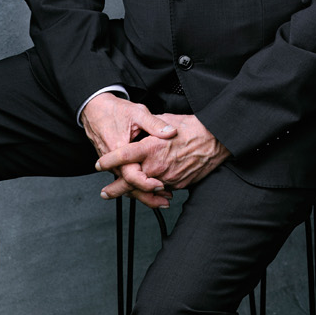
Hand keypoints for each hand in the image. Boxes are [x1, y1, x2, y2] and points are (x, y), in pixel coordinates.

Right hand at [80, 94, 173, 208]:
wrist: (94, 109)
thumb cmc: (114, 110)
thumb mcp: (138, 113)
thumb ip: (155, 124)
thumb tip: (171, 132)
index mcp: (118, 150)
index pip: (131, 176)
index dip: (146, 183)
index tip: (161, 185)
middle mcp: (113, 162)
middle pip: (129, 187)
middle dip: (148, 197)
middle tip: (165, 201)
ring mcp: (112, 165)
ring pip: (127, 186)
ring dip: (143, 193)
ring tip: (161, 199)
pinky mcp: (113, 165)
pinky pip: (125, 179)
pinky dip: (136, 186)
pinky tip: (149, 188)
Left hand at [94, 111, 229, 203]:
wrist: (216, 140)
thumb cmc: (193, 128)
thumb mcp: (167, 120)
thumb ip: (150, 128)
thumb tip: (142, 129)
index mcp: (151, 147)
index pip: (123, 156)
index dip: (108, 161)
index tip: (99, 164)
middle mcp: (157, 165)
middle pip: (130, 182)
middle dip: (115, 189)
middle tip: (105, 193)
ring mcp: (167, 178)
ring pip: (145, 189)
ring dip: (134, 192)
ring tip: (124, 194)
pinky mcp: (178, 184)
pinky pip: (162, 189)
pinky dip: (155, 189)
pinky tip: (151, 188)